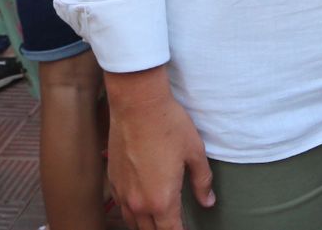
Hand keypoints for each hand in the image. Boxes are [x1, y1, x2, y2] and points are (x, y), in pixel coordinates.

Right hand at [105, 75, 214, 229]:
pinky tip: (141, 206)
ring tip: (159, 221)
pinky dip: (132, 213)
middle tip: (175, 225)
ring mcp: (122, 192)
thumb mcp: (194, 152)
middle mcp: (138, 202)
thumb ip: (202, 182)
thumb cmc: (169, 125)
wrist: (137, 104)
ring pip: (132, 223)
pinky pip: (122, 207)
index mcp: (161, 200)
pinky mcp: (113, 180)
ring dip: (146, 226)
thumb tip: (208, 201)